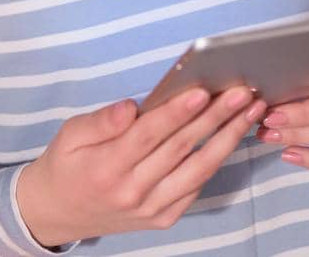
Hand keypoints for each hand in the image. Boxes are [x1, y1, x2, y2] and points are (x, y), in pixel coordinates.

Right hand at [16, 84, 265, 248]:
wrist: (59, 212)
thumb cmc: (67, 165)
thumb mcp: (69, 135)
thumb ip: (101, 121)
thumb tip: (131, 107)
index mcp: (107, 167)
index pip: (149, 135)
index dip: (177, 113)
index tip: (202, 91)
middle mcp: (133, 192)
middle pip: (181, 149)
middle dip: (215, 118)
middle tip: (240, 93)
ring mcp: (151, 209)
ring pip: (198, 170)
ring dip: (228, 138)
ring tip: (249, 112)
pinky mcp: (164, 218)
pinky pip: (196, 187)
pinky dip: (216, 161)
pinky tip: (232, 136)